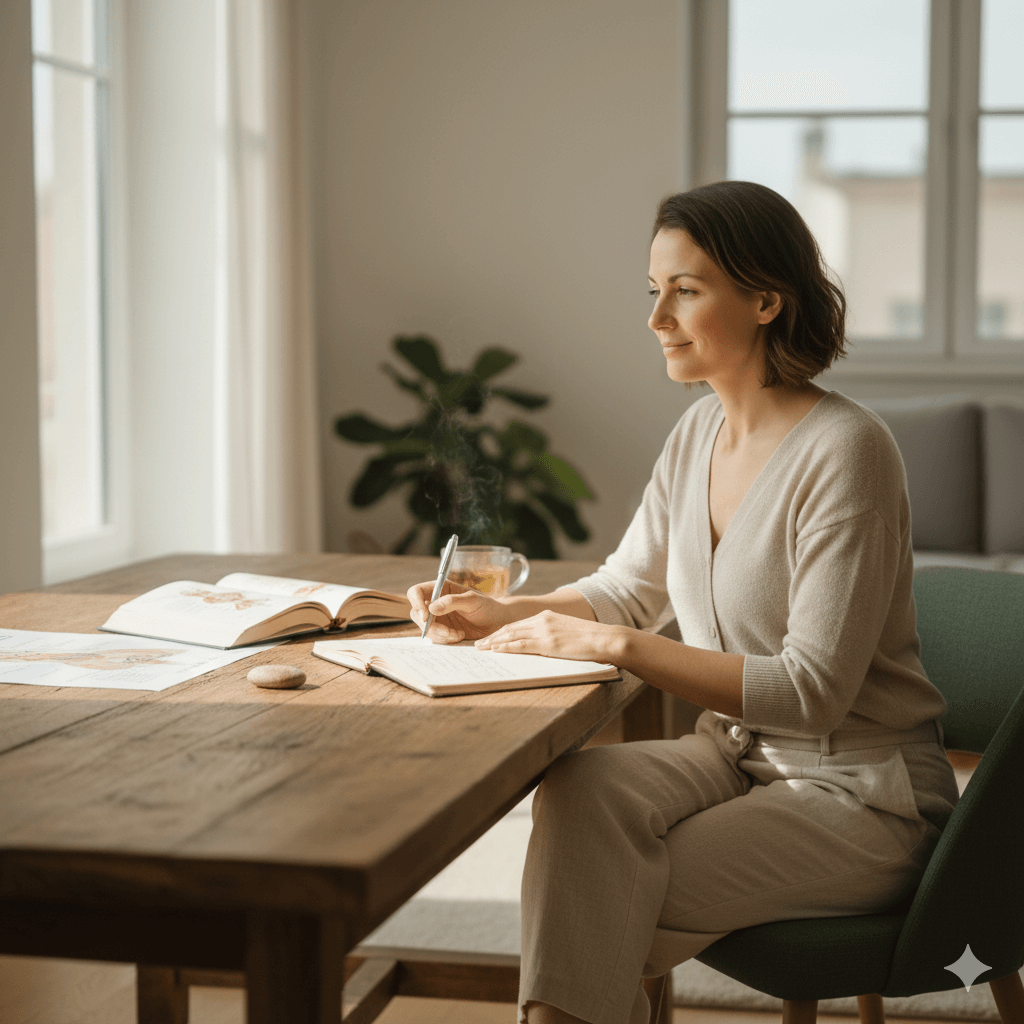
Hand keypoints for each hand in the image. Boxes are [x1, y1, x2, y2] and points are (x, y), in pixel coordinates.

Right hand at [406, 579, 515, 642]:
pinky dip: (445, 639)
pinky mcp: (441, 631)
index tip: (426, 617)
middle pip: (417, 613)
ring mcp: (437, 618)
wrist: (497, 623)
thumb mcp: (473, 601)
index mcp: (441, 588)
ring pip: (425, 628)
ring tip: (458, 634)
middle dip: (431, 626)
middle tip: (448, 632)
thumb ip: (453, 602)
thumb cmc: (487, 607)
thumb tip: (432, 608)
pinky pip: (434, 637)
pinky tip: (459, 636)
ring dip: (440, 635)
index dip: (416, 603)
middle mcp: (435, 602)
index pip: (416, 592)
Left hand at [473, 610, 624, 663]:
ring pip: (512, 635)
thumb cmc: (589, 639)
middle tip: (478, 644)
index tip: (490, 637)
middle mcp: (543, 620)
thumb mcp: (567, 631)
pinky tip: (496, 650)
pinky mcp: (548, 643)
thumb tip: (542, 645)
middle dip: (492, 637)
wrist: (604, 638)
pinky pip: (521, 645)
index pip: (517, 624)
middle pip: (510, 628)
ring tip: (482, 649)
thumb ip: (552, 634)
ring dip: (494, 642)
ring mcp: (545, 631)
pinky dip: (506, 647)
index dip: (501, 631)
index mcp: (546, 616)